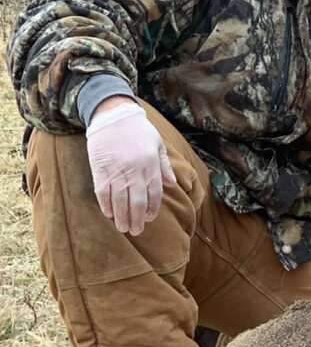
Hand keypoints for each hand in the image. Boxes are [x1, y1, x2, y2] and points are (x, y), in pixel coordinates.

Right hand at [86, 99, 175, 234]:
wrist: (114, 115)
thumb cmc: (138, 129)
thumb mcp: (157, 144)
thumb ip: (164, 166)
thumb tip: (173, 184)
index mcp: (151, 165)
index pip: (154, 193)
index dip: (152, 208)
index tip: (150, 219)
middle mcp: (135, 170)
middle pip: (136, 201)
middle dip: (137, 219)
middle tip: (136, 231)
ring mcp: (116, 170)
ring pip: (119, 200)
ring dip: (121, 216)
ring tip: (123, 228)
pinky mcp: (100, 169)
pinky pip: (102, 191)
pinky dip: (105, 204)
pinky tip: (108, 214)